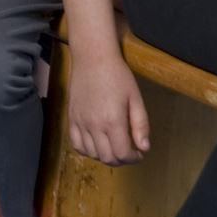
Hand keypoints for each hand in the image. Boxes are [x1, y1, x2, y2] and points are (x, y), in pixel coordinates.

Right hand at [66, 50, 149, 164]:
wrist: (92, 58)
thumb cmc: (117, 75)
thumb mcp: (135, 98)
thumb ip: (141, 125)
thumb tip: (144, 148)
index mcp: (113, 121)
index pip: (123, 154)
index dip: (134, 158)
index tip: (139, 153)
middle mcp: (94, 125)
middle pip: (107, 158)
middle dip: (122, 159)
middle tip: (129, 150)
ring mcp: (80, 122)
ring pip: (92, 154)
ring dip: (105, 156)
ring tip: (114, 146)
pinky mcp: (71, 118)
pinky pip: (76, 144)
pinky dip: (87, 150)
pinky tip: (96, 144)